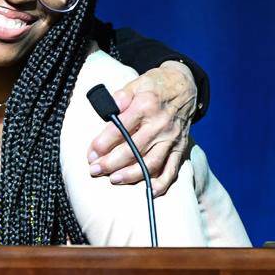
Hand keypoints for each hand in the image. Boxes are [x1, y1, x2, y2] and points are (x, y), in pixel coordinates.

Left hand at [87, 60, 196, 196]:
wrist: (184, 86)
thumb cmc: (154, 86)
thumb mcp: (135, 84)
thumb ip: (120, 97)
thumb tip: (109, 108)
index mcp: (145, 106)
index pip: (120, 129)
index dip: (102, 144)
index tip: (90, 154)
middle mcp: (160, 125)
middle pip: (133, 150)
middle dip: (111, 163)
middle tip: (94, 170)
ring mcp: (171, 139)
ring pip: (151, 163)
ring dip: (131, 175)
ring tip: (114, 179)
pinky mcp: (180, 148)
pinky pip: (172, 170)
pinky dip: (162, 183)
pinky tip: (149, 191)